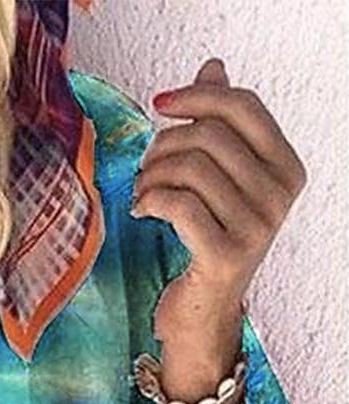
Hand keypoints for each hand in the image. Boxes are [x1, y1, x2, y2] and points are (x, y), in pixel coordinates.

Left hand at [131, 57, 306, 356]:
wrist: (202, 311)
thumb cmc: (206, 240)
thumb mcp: (216, 179)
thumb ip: (218, 125)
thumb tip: (212, 68)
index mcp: (286, 168)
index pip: (243, 106)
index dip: (196, 96)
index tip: (158, 104)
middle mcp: (280, 196)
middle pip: (209, 135)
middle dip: (163, 144)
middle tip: (144, 168)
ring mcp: (257, 228)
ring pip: (190, 168)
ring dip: (151, 175)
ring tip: (141, 193)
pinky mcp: (225, 255)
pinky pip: (178, 204)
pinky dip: (149, 201)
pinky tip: (140, 211)